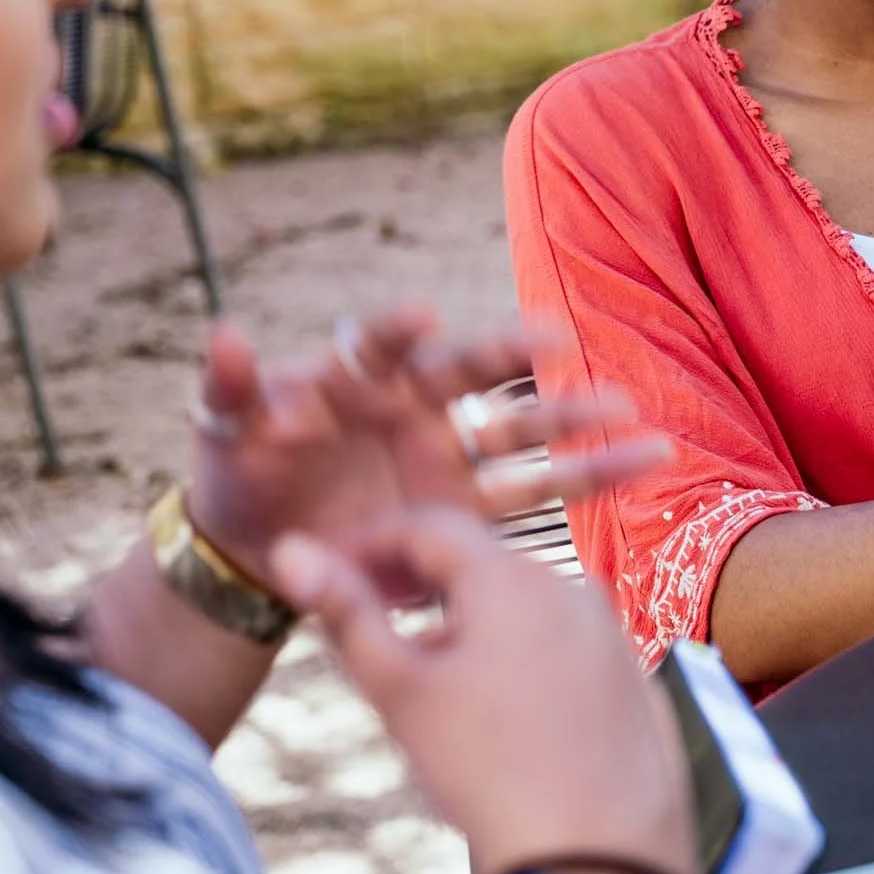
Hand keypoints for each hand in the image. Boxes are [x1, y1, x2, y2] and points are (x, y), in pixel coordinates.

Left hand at [183, 306, 668, 587]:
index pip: (379, 341)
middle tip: (550, 339)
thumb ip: (225, 388)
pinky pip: (539, 490)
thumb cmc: (239, 477)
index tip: (421, 317)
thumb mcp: (223, 435)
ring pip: (517, 428)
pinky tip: (650, 459)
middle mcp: (414, 403)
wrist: (262, 556)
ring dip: (571, 416)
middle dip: (509, 352)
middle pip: (468, 368)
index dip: (396, 329)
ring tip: (629, 409)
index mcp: (355, 375)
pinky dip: (593, 475)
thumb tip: (223, 334)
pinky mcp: (471, 508)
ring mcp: (449, 454)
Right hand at [272, 511, 696, 873]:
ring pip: (527, 614)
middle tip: (373, 633)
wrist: (596, 863)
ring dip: (474, 631)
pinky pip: (569, 657)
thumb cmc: (487, 772)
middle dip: (420, 590)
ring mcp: (615, 638)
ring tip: (435, 692)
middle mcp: (575, 589)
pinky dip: (527, 669)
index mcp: (512, 577)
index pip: (428, 527)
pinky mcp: (638, 687)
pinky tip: (503, 727)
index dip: (368, 545)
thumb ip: (345, 612)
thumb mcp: (400, 690)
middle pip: (481, 568)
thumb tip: (289, 551)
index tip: (330, 578)